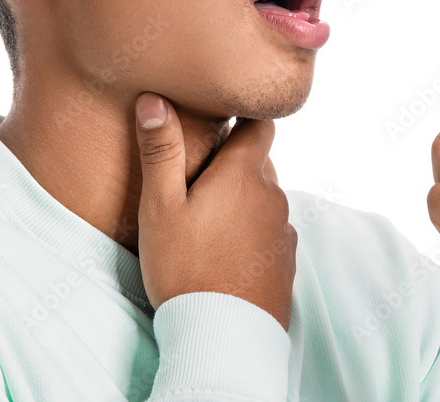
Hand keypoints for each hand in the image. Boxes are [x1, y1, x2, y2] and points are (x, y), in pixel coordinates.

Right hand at [134, 92, 296, 330]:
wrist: (222, 339)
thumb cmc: (185, 268)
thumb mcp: (161, 207)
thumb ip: (161, 151)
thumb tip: (155, 100)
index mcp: (244, 175)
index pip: (260, 125)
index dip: (243, 118)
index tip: (220, 121)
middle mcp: (273, 196)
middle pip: (260, 163)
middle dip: (234, 163)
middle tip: (198, 177)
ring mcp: (283, 231)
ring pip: (265, 198)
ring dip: (243, 199)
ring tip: (208, 218)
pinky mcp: (285, 262)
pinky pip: (270, 231)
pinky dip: (252, 231)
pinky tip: (225, 250)